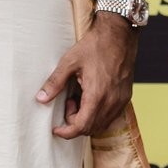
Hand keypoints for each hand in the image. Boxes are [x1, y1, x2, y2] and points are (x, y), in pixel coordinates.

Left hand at [37, 14, 137, 139]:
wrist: (119, 34)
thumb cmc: (95, 46)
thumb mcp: (70, 62)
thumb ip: (55, 82)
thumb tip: (41, 98)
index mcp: (97, 95)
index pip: (81, 126)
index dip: (66, 132)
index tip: (56, 129)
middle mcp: (112, 102)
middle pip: (91, 128)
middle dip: (75, 122)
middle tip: (68, 102)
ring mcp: (121, 100)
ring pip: (102, 124)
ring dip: (87, 119)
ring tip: (79, 98)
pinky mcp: (126, 97)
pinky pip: (111, 115)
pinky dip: (98, 114)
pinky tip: (91, 97)